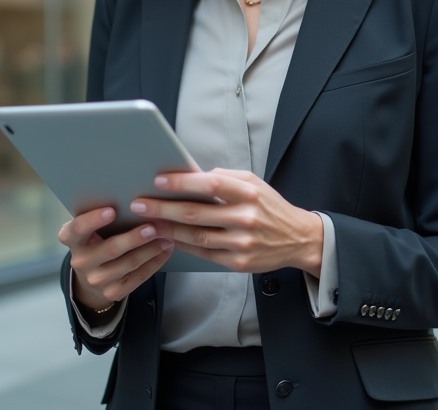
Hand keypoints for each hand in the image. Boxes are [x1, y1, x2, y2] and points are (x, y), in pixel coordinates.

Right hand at [58, 206, 174, 310]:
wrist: (92, 274)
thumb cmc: (96, 237)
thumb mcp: (91, 226)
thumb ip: (103, 214)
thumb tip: (136, 198)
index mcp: (71, 238)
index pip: (78, 228)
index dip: (93, 220)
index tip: (112, 210)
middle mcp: (80, 261)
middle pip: (110, 248)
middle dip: (134, 237)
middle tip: (153, 226)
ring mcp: (96, 279)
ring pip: (129, 263)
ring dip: (151, 249)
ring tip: (167, 236)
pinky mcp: (112, 292)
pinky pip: (138, 277)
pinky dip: (155, 262)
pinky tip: (165, 250)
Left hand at [133, 168, 323, 275]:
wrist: (298, 238)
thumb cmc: (270, 207)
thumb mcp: (255, 183)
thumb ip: (226, 178)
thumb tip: (192, 175)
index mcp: (249, 193)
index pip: (210, 183)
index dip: (182, 182)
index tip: (159, 180)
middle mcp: (246, 217)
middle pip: (196, 212)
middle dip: (163, 207)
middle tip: (140, 203)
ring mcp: (242, 242)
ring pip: (195, 235)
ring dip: (168, 228)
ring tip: (147, 222)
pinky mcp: (238, 262)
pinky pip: (203, 252)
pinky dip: (182, 245)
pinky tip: (168, 237)